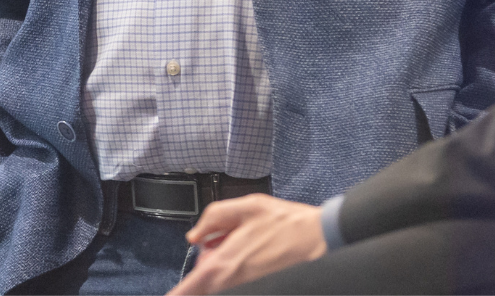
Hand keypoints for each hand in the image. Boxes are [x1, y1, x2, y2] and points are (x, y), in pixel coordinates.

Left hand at [169, 196, 325, 294]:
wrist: (323, 241)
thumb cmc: (289, 224)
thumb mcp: (248, 206)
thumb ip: (214, 217)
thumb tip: (194, 234)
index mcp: (223, 265)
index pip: (188, 289)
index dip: (177, 294)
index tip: (171, 295)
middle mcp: (232, 283)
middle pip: (205, 286)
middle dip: (208, 271)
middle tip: (227, 245)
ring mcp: (248, 288)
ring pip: (222, 285)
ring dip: (225, 273)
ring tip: (250, 251)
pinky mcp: (262, 288)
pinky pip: (240, 285)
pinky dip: (239, 275)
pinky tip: (257, 258)